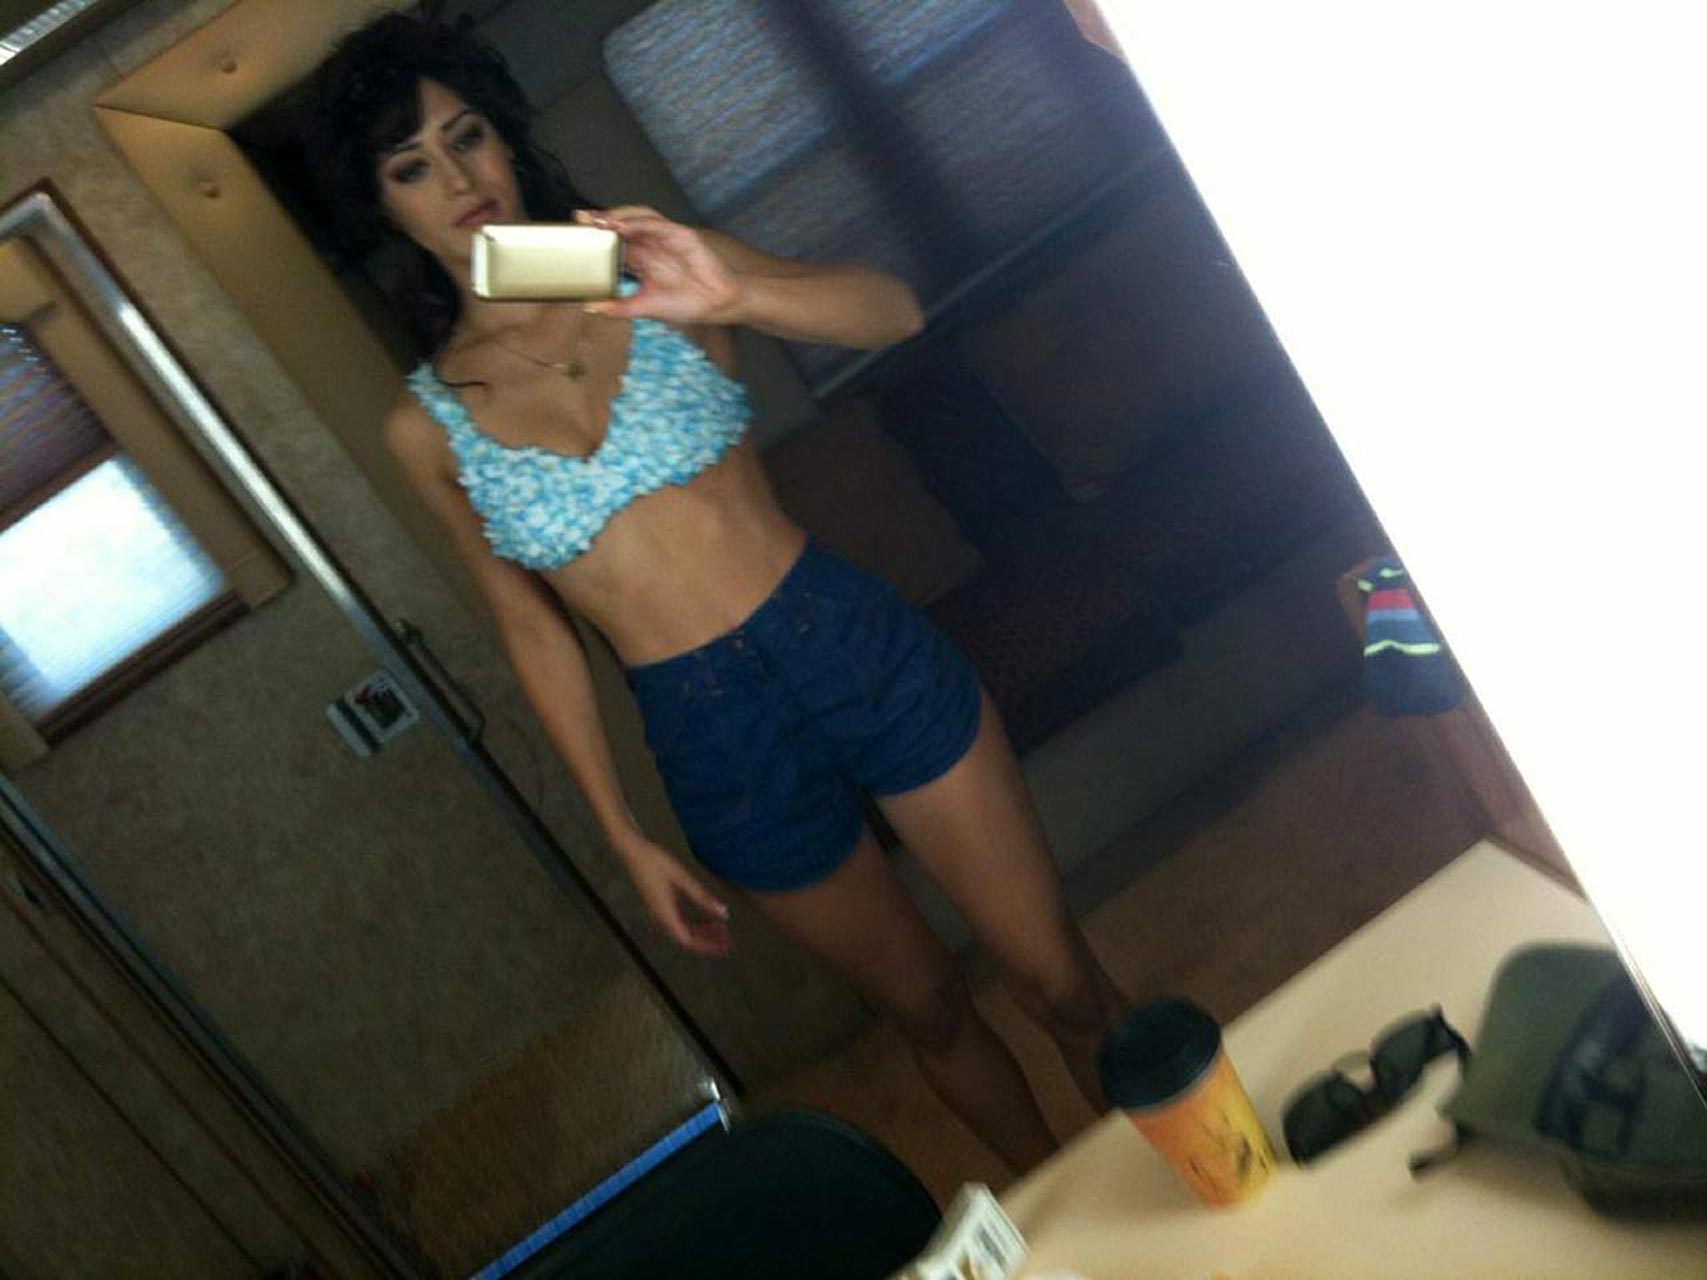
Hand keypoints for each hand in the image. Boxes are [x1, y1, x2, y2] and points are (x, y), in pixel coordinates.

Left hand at [576, 206, 741, 325]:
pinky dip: (640, 223)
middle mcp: (651, 243)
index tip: (574, 233)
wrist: (717, 305)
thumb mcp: (645, 307)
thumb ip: (620, 307)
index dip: (595, 235)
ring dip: (619, 215)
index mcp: (641, 258)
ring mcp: (666, 236)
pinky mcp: (682, 235)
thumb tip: (589, 307)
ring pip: (638, 216)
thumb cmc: (685, 304)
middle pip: (622, 223)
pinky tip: (625, 226)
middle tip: (580, 219)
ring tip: (600, 220)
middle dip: (601, 219)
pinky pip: (658, 224)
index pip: (613, 241)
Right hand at [614, 834, 732, 956]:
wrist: (632, 852)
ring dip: (701, 932)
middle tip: (727, 938)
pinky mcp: (660, 906)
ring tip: (720, 928)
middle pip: (686, 939)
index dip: (706, 946)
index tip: (723, 946)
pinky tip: (706, 918)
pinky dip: (694, 923)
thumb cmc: (655, 862)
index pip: (687, 941)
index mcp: (665, 914)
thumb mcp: (682, 878)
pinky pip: (679, 922)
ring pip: (683, 931)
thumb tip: (723, 914)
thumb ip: (702, 897)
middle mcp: (660, 918)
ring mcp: (659, 913)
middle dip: (707, 941)